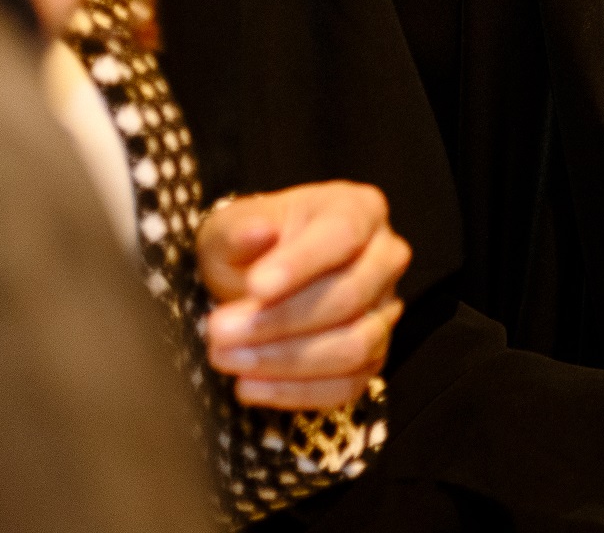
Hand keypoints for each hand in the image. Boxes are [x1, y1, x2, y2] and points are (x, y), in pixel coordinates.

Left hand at [200, 182, 409, 410]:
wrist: (261, 279)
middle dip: (280, 319)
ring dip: (286, 360)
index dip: (301, 263)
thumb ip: (240, 228)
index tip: (254, 286)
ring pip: (354, 346)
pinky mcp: (373, 356)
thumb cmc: (252, 245)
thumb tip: (257, 232)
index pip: (342, 235)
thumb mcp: (233, 226)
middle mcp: (385, 258)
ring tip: (227, 358)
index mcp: (359, 210)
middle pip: (350, 296)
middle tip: (219, 329)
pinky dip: (296, 392)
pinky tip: (249, 386)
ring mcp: (385, 310)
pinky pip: (348, 385)